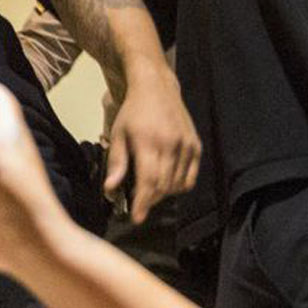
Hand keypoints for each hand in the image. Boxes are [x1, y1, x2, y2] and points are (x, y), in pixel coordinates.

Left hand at [103, 62, 199, 222]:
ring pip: (177, 185)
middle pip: (163, 186)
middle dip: (150, 200)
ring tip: (149, 189)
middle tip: (138, 202)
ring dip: (163, 194)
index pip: (149, 182)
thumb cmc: (133, 112)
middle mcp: (171, 145)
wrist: (157, 88)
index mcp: (149, 142)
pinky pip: (190, 178)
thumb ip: (116, 162)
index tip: (136, 218)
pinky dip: (179, 186)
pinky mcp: (196, 147)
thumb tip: (110, 189)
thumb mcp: (118, 134)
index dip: (143, 203)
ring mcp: (187, 146)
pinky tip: (166, 181)